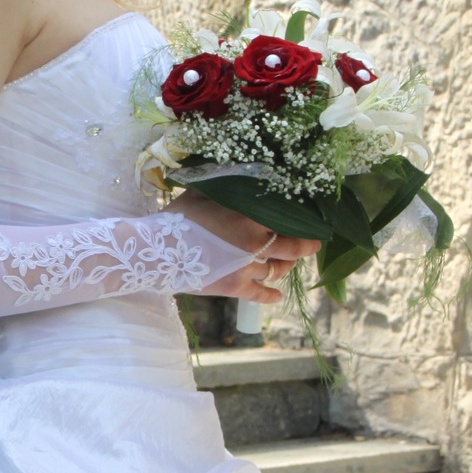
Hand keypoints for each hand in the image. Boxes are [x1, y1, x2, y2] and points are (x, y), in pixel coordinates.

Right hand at [169, 191, 319, 304]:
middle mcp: (256, 246)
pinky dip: (272, 296)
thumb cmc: (179, 218)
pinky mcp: (235, 288)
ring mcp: (247, 270)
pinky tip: (277, 296)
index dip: (304, 226)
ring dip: (285, 268)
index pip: (289, 224)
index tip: (312, 225)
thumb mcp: (203, 194)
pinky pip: (261, 294)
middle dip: (305, 249)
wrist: (158, 252)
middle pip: (292, 251)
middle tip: (311, 246)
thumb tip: (240, 176)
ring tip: (286, 264)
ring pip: (278, 272)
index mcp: (252, 220)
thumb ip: (226, 188)